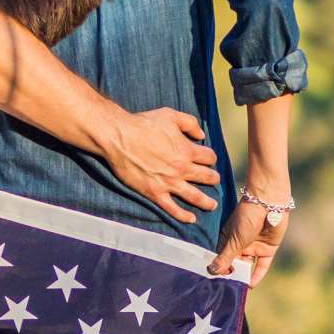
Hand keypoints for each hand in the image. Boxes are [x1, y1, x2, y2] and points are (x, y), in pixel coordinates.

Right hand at [95, 107, 221, 223]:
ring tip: (212, 205)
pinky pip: (172, 208)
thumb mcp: (171, 115)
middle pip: (207, 177)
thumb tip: (201, 135)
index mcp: (187, 150)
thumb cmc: (143, 124)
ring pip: (195, 196)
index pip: (210, 157)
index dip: (211, 158)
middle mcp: (181, 168)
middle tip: (214, 180)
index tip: (208, 159)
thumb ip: (190, 123)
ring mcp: (169, 183)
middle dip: (213, 179)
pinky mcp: (155, 193)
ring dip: (206, 202)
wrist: (119, 138)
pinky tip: (191, 218)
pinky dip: (183, 215)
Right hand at [210, 188, 291, 283]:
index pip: (221, 258)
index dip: (219, 268)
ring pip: (247, 266)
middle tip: (227, 287)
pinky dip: (257, 275)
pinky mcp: (268, 249)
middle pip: (234, 264)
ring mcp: (254, 247)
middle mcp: (240, 244)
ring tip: (238, 289)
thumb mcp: (233, 241)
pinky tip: (251, 285)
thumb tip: (211, 272)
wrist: (268, 203)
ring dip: (243, 276)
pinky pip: (262, 265)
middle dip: (231, 274)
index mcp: (227, 239)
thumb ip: (224, 258)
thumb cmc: (246, 218)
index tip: (217, 278)